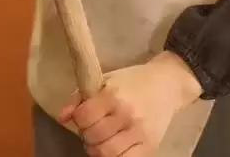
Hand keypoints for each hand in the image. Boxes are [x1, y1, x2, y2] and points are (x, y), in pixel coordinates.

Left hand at [58, 52, 202, 156]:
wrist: (168, 84)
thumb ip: (80, 97)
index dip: (79, 118)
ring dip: (98, 149)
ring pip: (106, 154)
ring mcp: (139, 133)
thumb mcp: (105, 80)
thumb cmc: (133, 81)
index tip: (85, 115)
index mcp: (114, 96)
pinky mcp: (150, 146)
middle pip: (93, 137)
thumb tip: (62, 118)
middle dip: (88, 135)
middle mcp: (126, 115)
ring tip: (103, 140)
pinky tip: (115, 149)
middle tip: (94, 128)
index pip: (84, 117)